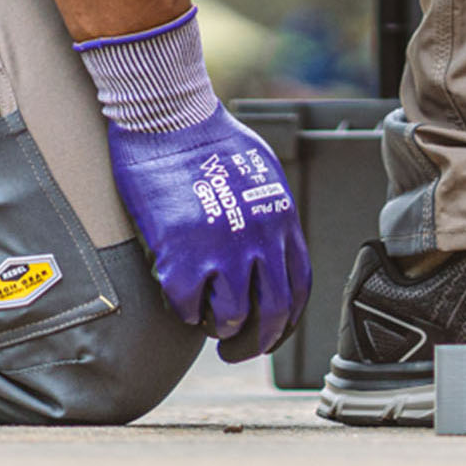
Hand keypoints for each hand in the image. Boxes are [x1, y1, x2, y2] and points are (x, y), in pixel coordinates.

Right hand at [104, 103, 310, 359]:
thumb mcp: (261, 172)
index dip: (284, 321)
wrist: (168, 116)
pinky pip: (187, 308)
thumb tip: (271, 252)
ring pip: (230, 318)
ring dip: (217, 327)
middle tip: (235, 349)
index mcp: (281, 218)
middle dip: (254, 342)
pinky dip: (183, 312)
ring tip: (204, 318)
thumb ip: (270, 214)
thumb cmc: (208, 137)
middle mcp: (259, 240)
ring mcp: (221, 250)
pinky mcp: (181, 255)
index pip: (297, 290)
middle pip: (271, 314)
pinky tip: (178, 298)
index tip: (267, 332)